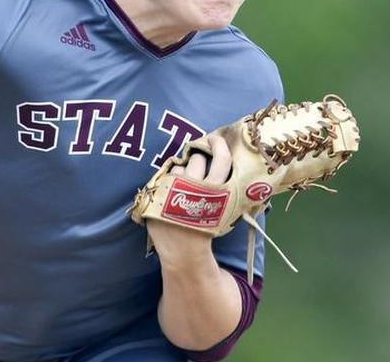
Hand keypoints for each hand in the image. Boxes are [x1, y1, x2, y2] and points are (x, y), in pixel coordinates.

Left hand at [145, 135, 233, 266]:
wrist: (184, 251)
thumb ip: (225, 188)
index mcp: (218, 192)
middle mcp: (198, 187)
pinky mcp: (161, 193)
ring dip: (183, 169)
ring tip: (184, 185)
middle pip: (198, 158)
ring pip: (180, 165)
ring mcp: (178, 189)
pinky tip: (172, 191)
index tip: (215, 138)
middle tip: (198, 166)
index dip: (219, 145)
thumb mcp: (224, 211)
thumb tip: (227, 161)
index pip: (222, 159)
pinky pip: (166, 175)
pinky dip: (169, 179)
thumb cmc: (205, 229)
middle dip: (198, 159)